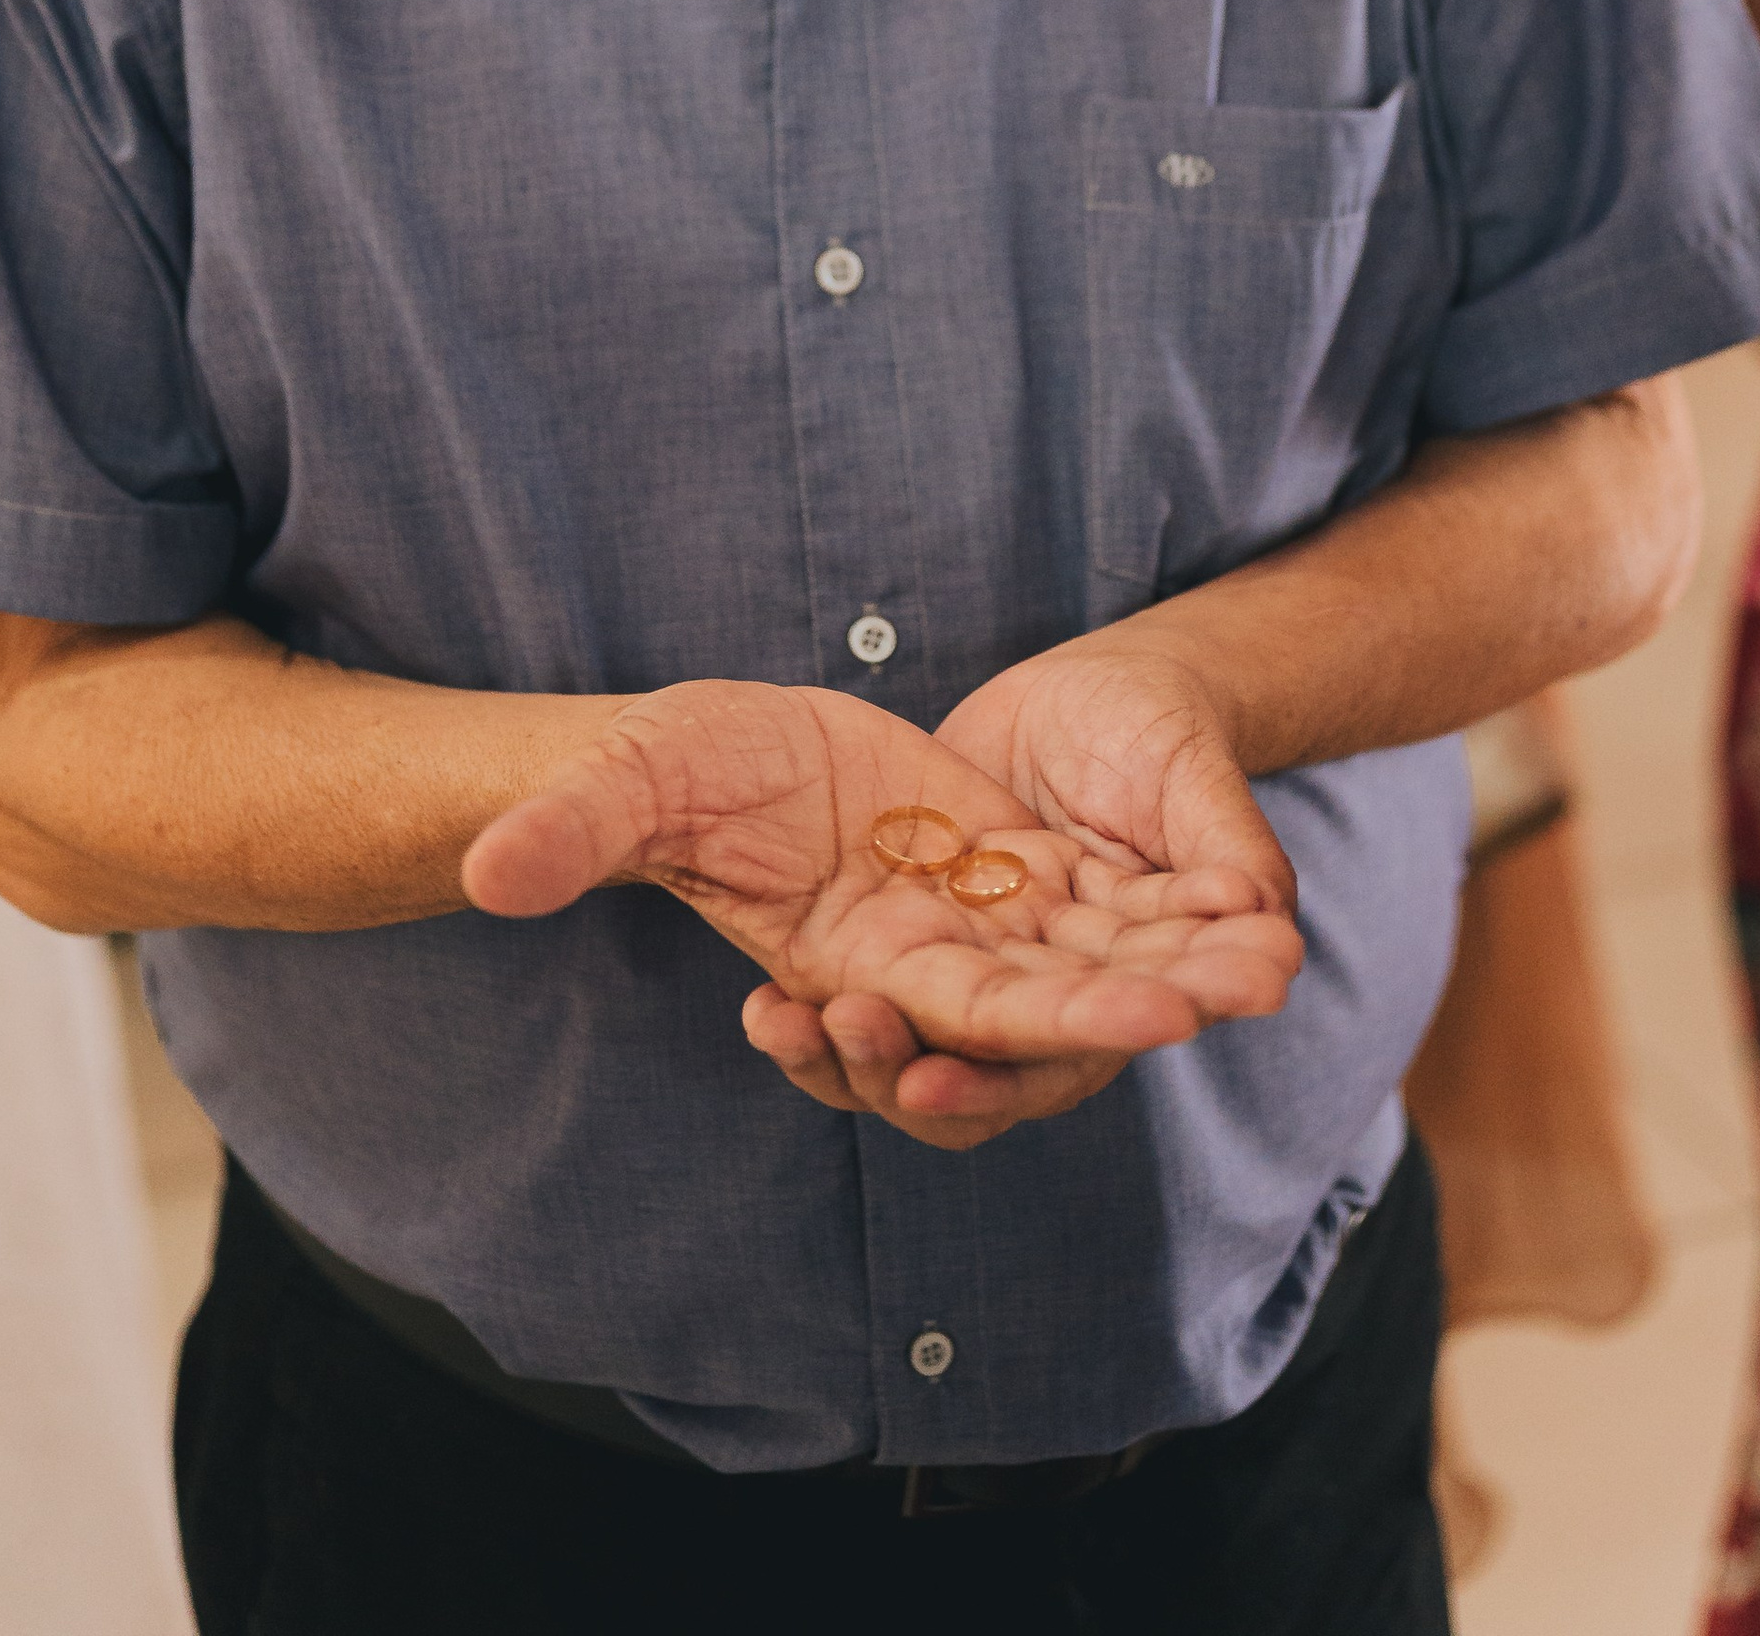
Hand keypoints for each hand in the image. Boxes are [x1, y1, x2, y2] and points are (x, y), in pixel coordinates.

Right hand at [462, 681, 1298, 1150]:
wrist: (724, 736)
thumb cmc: (673, 765)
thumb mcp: (631, 777)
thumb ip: (571, 830)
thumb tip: (485, 872)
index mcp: (849, 956)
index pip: (950, 1013)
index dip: (1036, 1023)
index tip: (1135, 1019)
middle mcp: (926, 956)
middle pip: (1052, 1002)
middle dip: (1140, 1004)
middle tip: (1236, 994)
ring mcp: (973, 910)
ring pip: (1094, 954)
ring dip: (1180, 960)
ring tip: (1275, 956)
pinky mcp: (1006, 858)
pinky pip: (1099, 892)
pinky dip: (1168, 899)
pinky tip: (1249, 894)